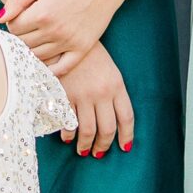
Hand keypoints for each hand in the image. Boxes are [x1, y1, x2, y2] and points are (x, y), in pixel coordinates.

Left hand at [0, 0, 118, 70]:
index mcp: (42, 13)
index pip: (13, 29)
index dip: (12, 22)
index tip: (19, 16)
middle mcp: (54, 31)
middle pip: (23, 44)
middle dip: (20, 36)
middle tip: (26, 28)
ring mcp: (69, 43)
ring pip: (37, 57)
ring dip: (31, 50)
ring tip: (34, 39)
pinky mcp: (82, 49)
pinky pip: (61, 69)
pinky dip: (49, 70)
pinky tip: (45, 62)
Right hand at [53, 41, 133, 157]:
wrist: (66, 38)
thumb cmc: (88, 55)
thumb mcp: (109, 70)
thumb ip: (113, 92)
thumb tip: (114, 119)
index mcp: (116, 85)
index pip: (126, 117)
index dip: (127, 135)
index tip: (125, 147)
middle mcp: (102, 93)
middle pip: (108, 129)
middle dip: (104, 146)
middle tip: (99, 154)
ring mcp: (83, 95)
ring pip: (88, 131)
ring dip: (85, 145)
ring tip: (82, 150)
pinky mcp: (64, 95)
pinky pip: (68, 122)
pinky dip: (67, 134)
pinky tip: (67, 137)